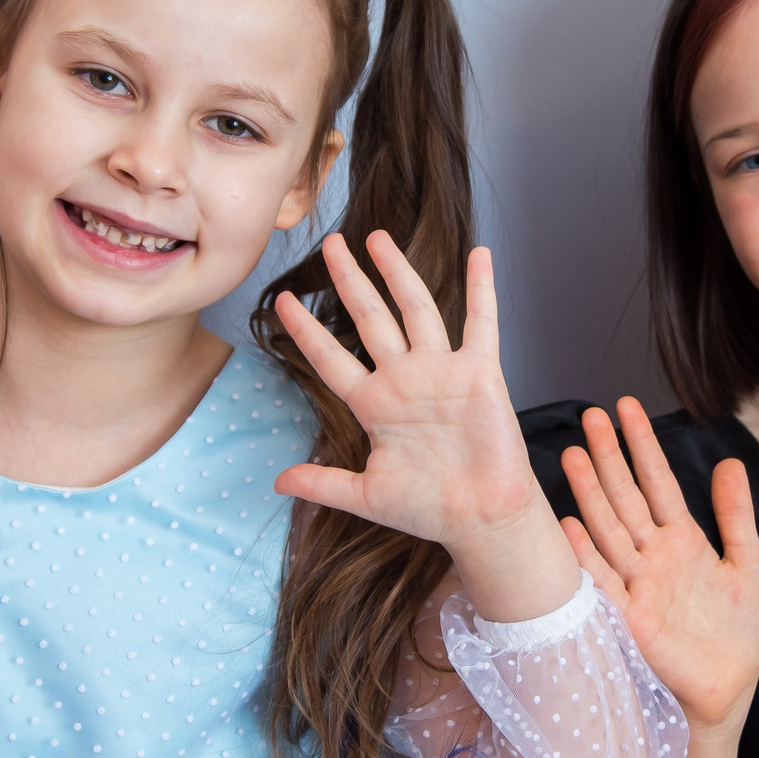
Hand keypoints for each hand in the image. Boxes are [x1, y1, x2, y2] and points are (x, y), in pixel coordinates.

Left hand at [271, 233, 574, 617]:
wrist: (482, 520)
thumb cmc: (429, 509)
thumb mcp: (366, 496)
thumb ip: (323, 484)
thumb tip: (276, 482)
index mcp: (375, 404)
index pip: (331, 358)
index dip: (307, 330)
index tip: (282, 301)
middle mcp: (405, 379)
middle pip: (370, 318)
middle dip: (349, 280)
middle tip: (331, 243)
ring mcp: (442, 372)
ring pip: (415, 308)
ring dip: (398, 272)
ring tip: (378, 238)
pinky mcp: (479, 373)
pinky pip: (481, 322)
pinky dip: (482, 288)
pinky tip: (480, 255)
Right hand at [560, 399, 758, 731]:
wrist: (730, 689)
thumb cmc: (739, 634)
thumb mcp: (748, 566)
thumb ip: (736, 516)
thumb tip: (730, 462)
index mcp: (683, 541)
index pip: (658, 482)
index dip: (642, 445)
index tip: (625, 406)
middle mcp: (652, 556)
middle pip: (625, 497)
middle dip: (608, 457)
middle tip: (590, 416)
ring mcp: (636, 584)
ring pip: (608, 529)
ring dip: (590, 494)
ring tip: (571, 456)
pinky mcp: (627, 617)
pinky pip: (601, 581)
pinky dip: (584, 555)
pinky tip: (568, 526)